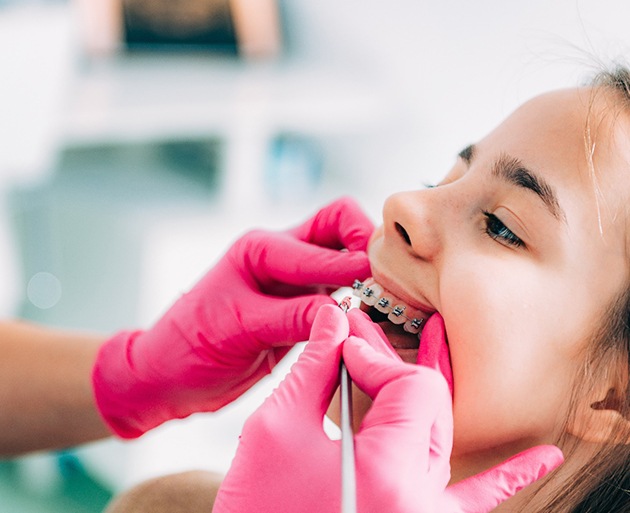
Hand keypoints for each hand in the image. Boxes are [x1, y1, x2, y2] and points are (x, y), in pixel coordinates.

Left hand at [92, 197, 372, 437]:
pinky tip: (368, 317)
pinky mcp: (299, 307)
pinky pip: (339, 291)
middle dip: (367, 242)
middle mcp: (280, 256)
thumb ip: (293, 317)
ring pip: (344, 256)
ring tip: (385, 298)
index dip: (353, 263)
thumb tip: (343, 311)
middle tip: (385, 277)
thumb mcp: (240, 329)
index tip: (377, 285)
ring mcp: (293, 282)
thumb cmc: (189, 347)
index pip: (323, 242)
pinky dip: (359, 299)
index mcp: (260, 249)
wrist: (168, 376)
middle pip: (340, 224)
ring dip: (367, 271)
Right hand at [212, 306, 563, 512]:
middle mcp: (420, 500)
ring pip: (445, 434)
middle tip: (359, 337)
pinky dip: (507, 477)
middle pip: (431, 405)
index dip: (375, 356)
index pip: (412, 386)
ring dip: (430, 389)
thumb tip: (333, 321)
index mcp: (388, 473)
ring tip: (433, 340)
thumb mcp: (275, 431)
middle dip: (391, 367)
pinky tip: (542, 458)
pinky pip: (476, 499)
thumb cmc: (255, 507)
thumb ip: (311, 368)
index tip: (341, 348)